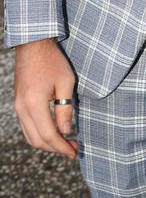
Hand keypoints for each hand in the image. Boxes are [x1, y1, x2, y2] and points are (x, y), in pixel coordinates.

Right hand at [14, 38, 77, 157]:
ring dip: (47, 143)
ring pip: (30, 136)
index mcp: (34, 104)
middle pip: (37, 140)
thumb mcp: (66, 83)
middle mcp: (22, 109)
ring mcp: (18, 107)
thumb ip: (65, 109)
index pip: (49, 135)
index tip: (75, 152)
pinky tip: (53, 132)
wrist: (33, 45)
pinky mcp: (18, 104)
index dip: (62, 147)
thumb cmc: (52, 61)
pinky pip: (27, 127)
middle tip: (73, 149)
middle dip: (56, 148)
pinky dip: (39, 134)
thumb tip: (66, 131)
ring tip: (65, 143)